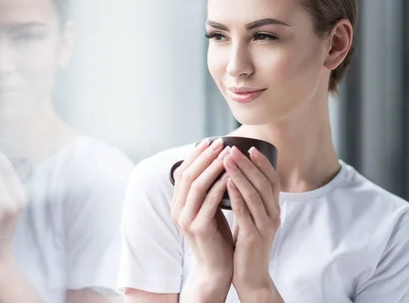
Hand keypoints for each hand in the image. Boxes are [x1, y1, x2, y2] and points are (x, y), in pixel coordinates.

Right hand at [170, 138, 233, 294]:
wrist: (217, 267)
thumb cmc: (216, 235)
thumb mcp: (208, 209)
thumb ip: (206, 191)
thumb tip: (215, 163)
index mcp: (177, 204)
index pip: (182, 172)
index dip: (195, 155)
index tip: (210, 141)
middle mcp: (177, 210)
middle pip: (188, 175)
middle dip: (205, 156)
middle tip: (220, 142)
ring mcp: (185, 220)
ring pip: (197, 185)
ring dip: (213, 167)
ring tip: (227, 154)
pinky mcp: (198, 228)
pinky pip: (209, 201)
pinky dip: (220, 186)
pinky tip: (231, 175)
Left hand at [223, 146, 282, 299]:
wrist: (250, 276)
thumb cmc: (246, 244)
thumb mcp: (250, 218)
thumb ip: (248, 199)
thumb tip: (235, 175)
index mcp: (273, 209)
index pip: (271, 180)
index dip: (262, 163)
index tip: (250, 147)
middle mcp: (273, 215)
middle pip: (263, 183)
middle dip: (248, 164)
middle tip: (233, 148)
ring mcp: (265, 226)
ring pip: (254, 195)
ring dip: (240, 175)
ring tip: (227, 160)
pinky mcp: (253, 237)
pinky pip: (245, 212)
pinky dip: (236, 196)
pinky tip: (227, 183)